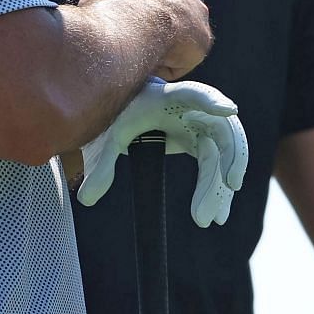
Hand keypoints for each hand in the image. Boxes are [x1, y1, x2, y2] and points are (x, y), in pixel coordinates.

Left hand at [76, 79, 249, 226]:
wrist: (134, 107)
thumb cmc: (124, 113)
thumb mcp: (112, 136)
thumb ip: (102, 165)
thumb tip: (85, 200)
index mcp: (172, 97)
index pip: (195, 94)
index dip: (211, 100)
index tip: (228, 110)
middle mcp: (197, 111)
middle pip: (223, 132)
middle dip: (226, 162)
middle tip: (225, 189)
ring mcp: (205, 127)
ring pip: (226, 154)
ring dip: (221, 186)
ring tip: (212, 219)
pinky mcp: (205, 143)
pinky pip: (218, 167)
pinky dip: (219, 190)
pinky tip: (218, 215)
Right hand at [80, 0, 211, 79]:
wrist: (134, 28)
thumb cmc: (109, 13)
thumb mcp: (94, 1)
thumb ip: (105, 4)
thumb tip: (99, 17)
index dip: (136, 13)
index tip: (127, 30)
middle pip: (170, 9)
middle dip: (158, 26)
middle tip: (140, 46)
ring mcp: (196, 10)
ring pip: (182, 33)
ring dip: (169, 46)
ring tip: (147, 61)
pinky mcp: (204, 36)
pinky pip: (185, 57)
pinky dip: (171, 65)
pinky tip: (155, 68)